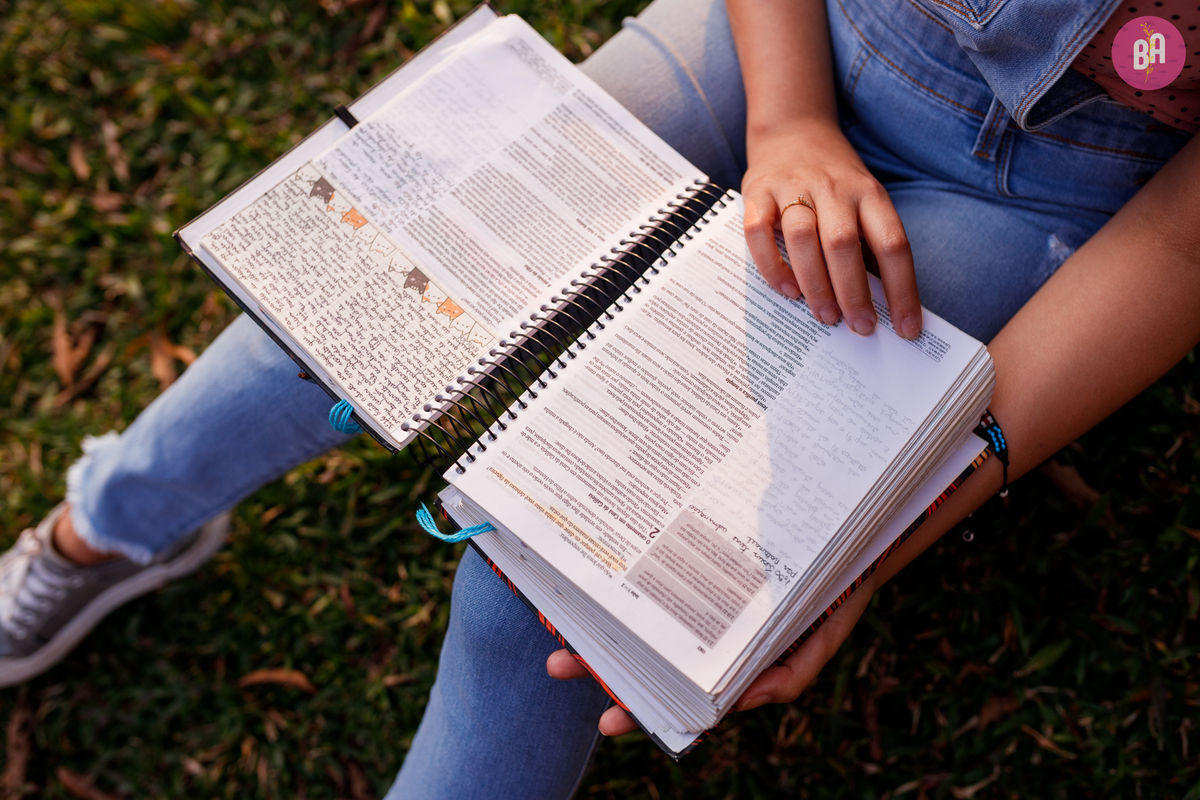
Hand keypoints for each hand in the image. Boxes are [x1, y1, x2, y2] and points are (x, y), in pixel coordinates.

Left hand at [545, 571, 878, 734]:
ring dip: (600, 619)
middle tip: (559, 664)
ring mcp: (695, 592)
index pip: (678, 695)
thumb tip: (743, 702)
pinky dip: (622, 573)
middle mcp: (705, 630)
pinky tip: (593, 570)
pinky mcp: (693, 551)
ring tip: (559, 620)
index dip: (642, 709)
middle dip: (600, 663)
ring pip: (639, 614)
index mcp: (729, 660)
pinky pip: (652, 567)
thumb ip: (789, 676)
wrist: (845, 527)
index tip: (607, 721)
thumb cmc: (835, 590)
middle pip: (644, 655)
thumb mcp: (825, 636)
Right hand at [742, 119, 922, 339]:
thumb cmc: (834, 178)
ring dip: (815, 284)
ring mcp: (793, 187)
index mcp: (868, 193)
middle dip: (854, 293)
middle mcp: (833, 188)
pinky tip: (786, 290)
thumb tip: (882, 303)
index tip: (906, 328)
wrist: (792, 128)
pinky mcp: (758, 191)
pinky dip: (772, 265)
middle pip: (844, 244)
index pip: (892, 244)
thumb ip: (869, 242)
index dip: (902, 289)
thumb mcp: (864, 199)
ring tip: (825, 316)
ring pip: (804, 239)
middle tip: (860, 328)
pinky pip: (759, 232)